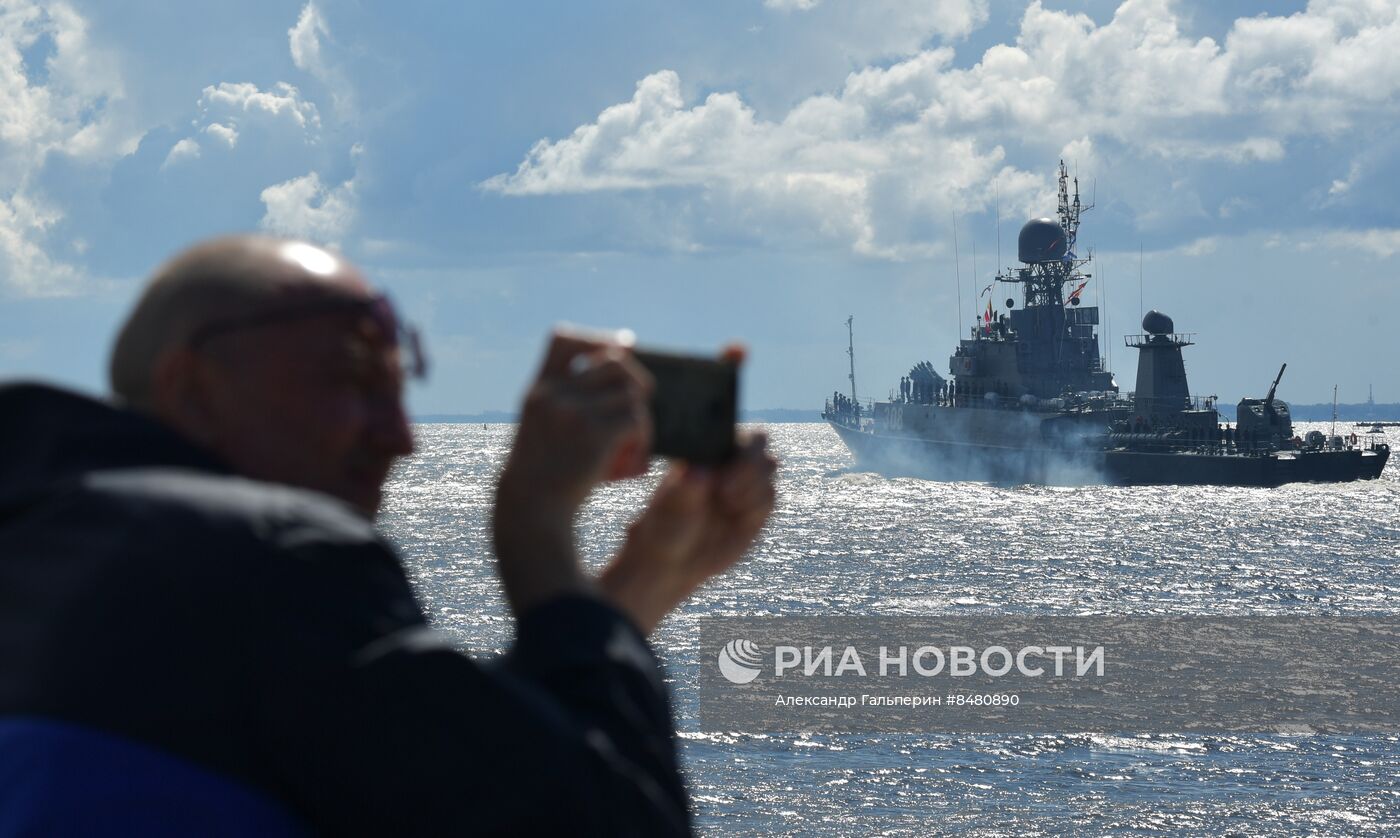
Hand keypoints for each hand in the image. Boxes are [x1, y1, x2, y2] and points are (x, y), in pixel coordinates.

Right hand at [493, 330, 653, 616]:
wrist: (532, 513)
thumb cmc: (544, 478)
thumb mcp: (543, 432)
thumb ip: (568, 405)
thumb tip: (615, 378)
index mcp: (539, 390)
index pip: (564, 339)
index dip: (597, 340)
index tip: (620, 351)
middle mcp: (553, 393)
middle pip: (614, 361)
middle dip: (636, 381)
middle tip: (640, 406)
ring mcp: (572, 410)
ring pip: (631, 392)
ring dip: (641, 418)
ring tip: (634, 445)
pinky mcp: (593, 433)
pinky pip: (636, 419)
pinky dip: (643, 439)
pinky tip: (634, 463)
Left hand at [599, 432, 777, 633]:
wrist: (672, 562)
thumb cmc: (664, 527)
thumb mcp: (669, 510)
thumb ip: (685, 490)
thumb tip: (700, 471)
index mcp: (705, 450)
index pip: (731, 427)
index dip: (734, 441)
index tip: (718, 469)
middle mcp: (729, 462)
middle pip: (759, 444)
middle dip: (748, 465)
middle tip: (725, 492)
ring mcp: (745, 484)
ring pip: (769, 469)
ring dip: (752, 487)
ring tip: (728, 505)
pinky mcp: (757, 509)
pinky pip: (770, 498)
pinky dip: (757, 507)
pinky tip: (736, 517)